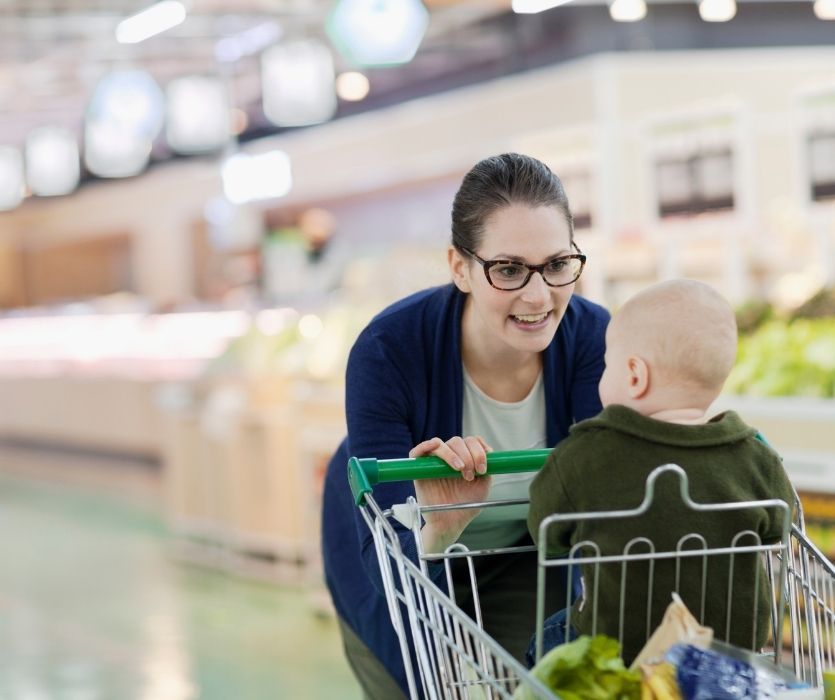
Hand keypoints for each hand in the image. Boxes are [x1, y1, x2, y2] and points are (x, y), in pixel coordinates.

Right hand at [409, 436, 492, 552]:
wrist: (450, 524)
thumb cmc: (465, 506)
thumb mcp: (482, 487)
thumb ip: (487, 470)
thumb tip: (488, 453)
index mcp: (465, 459)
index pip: (472, 442)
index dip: (479, 450)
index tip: (483, 468)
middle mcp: (450, 457)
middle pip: (458, 441)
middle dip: (468, 456)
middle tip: (470, 475)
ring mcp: (434, 462)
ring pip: (441, 444)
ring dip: (452, 454)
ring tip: (459, 470)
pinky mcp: (420, 469)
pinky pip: (419, 451)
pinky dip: (426, 445)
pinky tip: (434, 447)